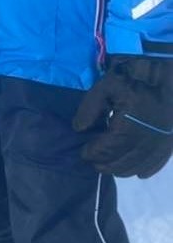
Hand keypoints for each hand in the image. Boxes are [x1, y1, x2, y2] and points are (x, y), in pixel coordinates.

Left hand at [73, 55, 172, 178]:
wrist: (161, 69)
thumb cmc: (130, 77)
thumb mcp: (105, 87)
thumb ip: (89, 108)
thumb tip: (79, 129)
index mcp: (129, 124)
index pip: (108, 148)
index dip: (94, 153)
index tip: (84, 153)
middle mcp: (147, 137)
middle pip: (124, 160)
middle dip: (107, 164)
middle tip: (94, 163)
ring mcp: (162, 140)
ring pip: (141, 164)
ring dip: (124, 169)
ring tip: (110, 167)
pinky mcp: (171, 138)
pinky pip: (160, 161)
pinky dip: (148, 168)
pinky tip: (138, 172)